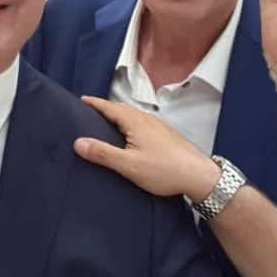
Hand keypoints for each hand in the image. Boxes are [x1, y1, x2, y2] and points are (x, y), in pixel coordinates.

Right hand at [73, 96, 219, 201]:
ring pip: (133, 116)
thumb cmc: (163, 170)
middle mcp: (147, 119)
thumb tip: (78, 142)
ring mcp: (158, 126)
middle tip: (89, 111)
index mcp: (135, 121)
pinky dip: (129, 124)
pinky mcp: (165, 135)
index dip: (94, 103)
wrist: (198, 176)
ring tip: (105, 123)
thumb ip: (103, 153)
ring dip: (118, 116)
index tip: (81, 100)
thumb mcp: (128, 164)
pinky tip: (130, 136)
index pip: (109, 107)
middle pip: (121, 109)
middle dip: (104, 108)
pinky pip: (141, 123)